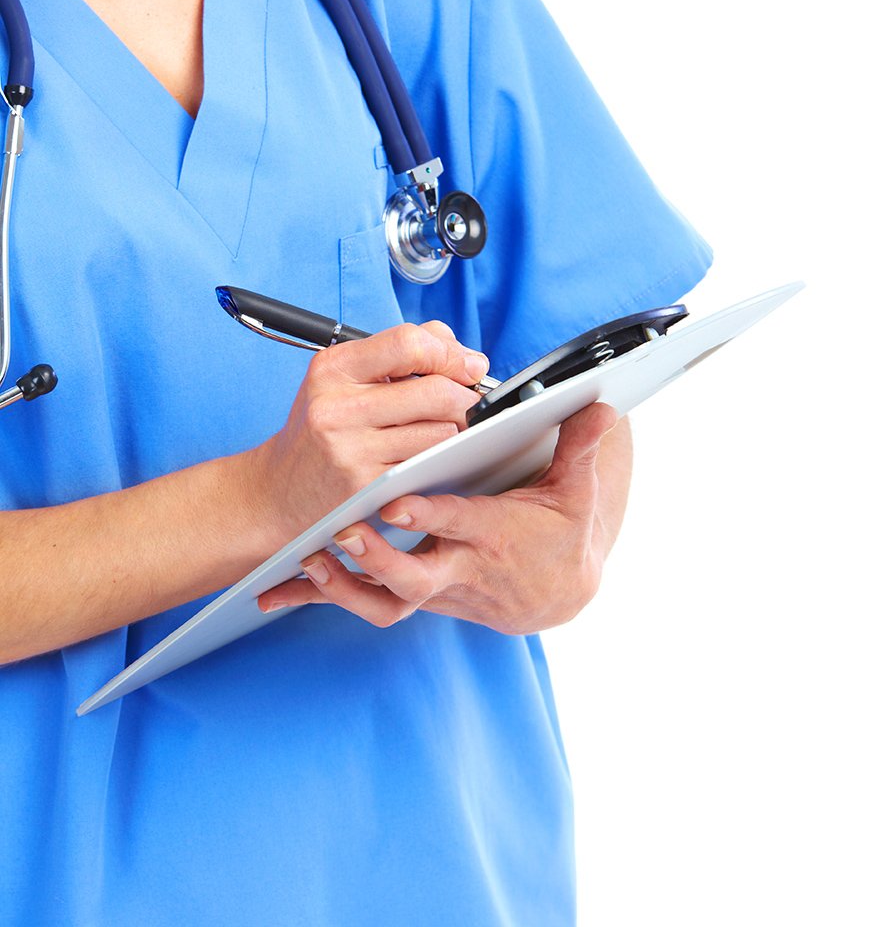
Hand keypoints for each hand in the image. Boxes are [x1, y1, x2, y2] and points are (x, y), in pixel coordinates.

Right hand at [249, 322, 488, 545]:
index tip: (468, 366)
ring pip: (440, 432)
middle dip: (464, 396)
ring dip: (452, 432)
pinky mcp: (365, 486)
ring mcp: (351, 450)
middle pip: (434, 391)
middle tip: (468, 403)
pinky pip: (427, 466)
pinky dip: (437, 460)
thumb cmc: (322, 429)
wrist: (280, 490)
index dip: (450, 353)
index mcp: (334, 368)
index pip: (408, 343)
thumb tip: (464, 355)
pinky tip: (424, 458)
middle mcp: (337, 406)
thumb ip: (401, 353)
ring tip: (437, 432)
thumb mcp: (346, 379)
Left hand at [257, 403, 622, 634]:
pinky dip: (327, 597)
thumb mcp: (575, 494)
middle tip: (344, 535)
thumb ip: (579, 449)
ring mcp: (436, 584)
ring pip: (387, 598)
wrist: (555, 594)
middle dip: (381, 558)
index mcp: (495, 535)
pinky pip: (368, 600)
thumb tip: (601, 407)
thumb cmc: (560, 537)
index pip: (461, 523)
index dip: (430, 515)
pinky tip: (283, 592)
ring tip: (310, 562)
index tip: (396, 500)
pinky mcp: (418, 592)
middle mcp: (461, 566)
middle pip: (417, 574)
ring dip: (345, 587)